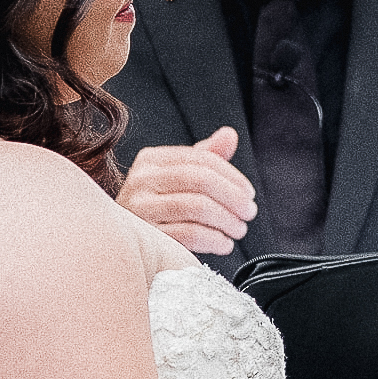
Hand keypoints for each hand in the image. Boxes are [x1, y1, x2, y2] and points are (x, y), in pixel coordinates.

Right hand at [116, 127, 256, 254]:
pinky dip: (213, 239)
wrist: (128, 244)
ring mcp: (139, 208)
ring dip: (226, 220)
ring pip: (196, 207)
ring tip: (239, 230)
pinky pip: (188, 234)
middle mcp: (141, 179)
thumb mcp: (181, 178)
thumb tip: (230, 134)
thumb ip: (206, 157)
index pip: (202, 159)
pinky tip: (224, 244)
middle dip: (233, 197)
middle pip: (200, 180)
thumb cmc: (162, 207)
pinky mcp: (145, 236)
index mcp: (151, 159)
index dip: (232, 176)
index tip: (249, 194)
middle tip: (249, 213)